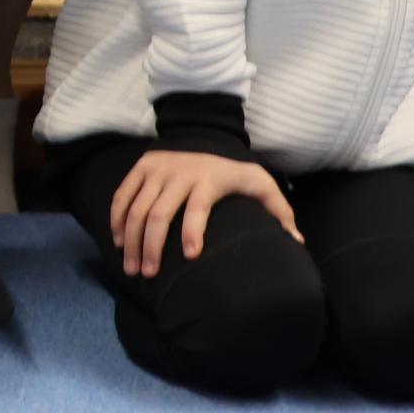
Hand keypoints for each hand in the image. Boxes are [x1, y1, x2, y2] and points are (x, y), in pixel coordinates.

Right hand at [109, 148, 298, 278]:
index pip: (197, 208)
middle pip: (158, 214)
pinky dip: (116, 220)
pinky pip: (122, 195)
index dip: (193, 232)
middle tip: (148, 275)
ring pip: (135, 208)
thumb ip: (280, 211)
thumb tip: (297, 242)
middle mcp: (179, 173)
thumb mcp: (262, 185)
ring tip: (132, 268)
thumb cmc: (235, 173)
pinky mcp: (142, 166)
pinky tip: (118, 242)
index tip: (192, 257)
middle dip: (150, 247)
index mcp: (208, 180)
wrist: (207, 137)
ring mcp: (157, 168)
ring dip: (130, 241)